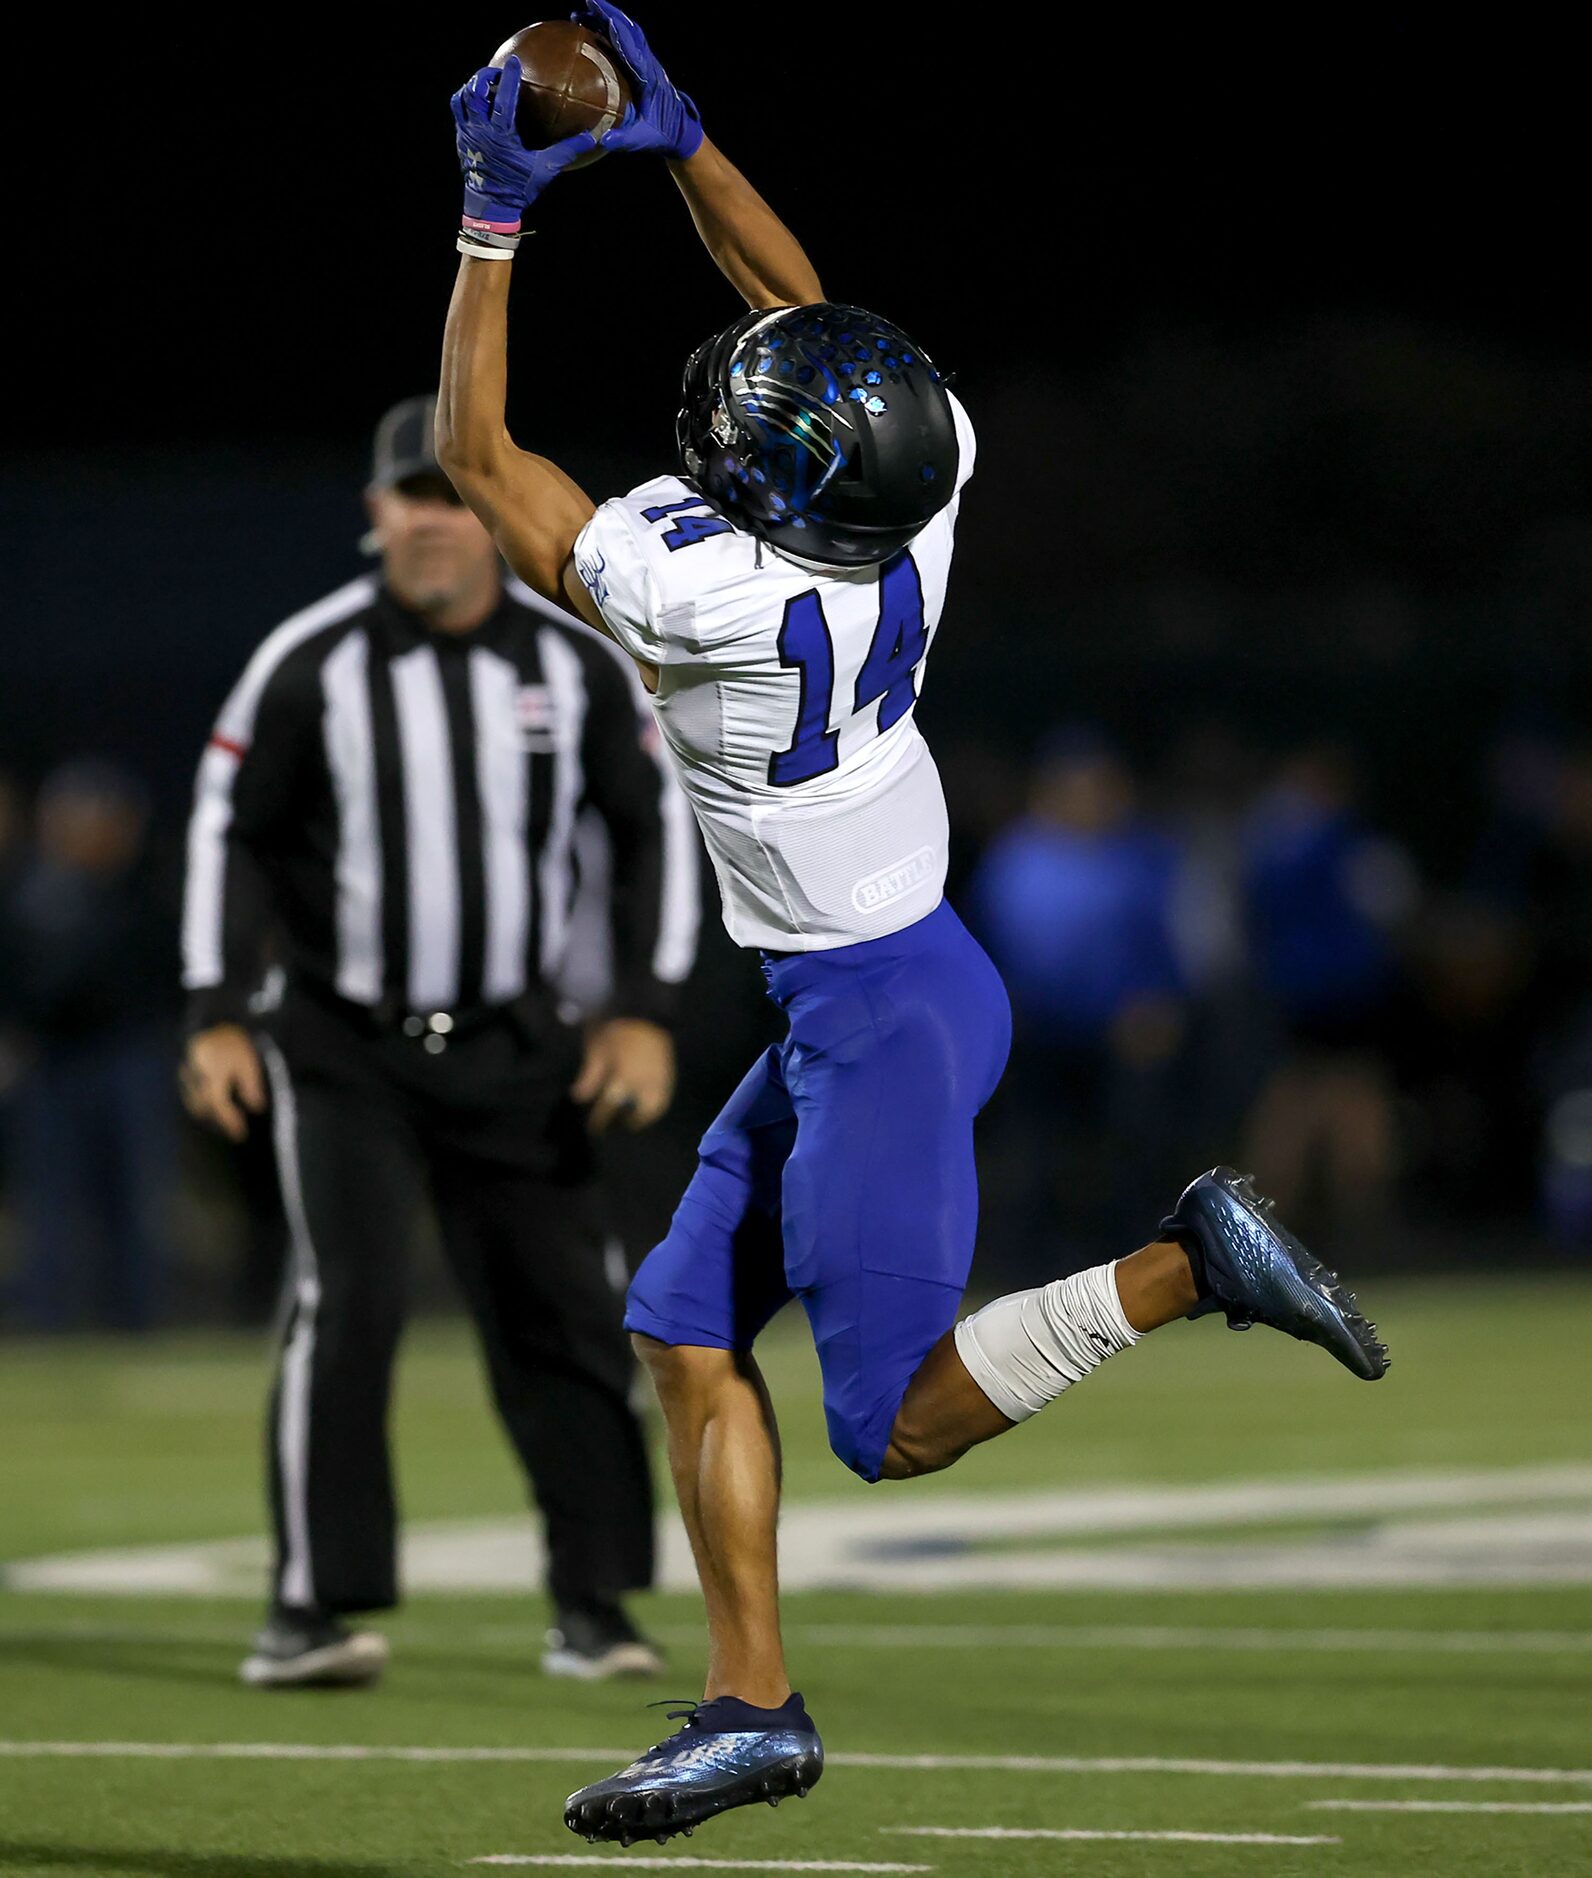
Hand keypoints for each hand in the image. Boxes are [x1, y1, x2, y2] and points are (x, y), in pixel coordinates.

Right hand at [180, 1024, 266, 1142]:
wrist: (211, 1018)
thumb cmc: (231, 1040)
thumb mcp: (247, 1061)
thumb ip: (251, 1086)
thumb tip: (256, 1108)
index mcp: (211, 1079)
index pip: (219, 1107)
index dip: (229, 1123)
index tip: (241, 1135)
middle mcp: (194, 1081)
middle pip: (204, 1108)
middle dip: (218, 1120)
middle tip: (233, 1128)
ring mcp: (185, 1075)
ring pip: (194, 1102)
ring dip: (208, 1113)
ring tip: (223, 1118)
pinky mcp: (183, 1069)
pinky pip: (189, 1092)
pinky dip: (200, 1101)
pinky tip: (210, 1101)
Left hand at [451, 57, 599, 228]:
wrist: (490, 209)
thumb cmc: (518, 189)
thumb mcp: (545, 170)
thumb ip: (567, 151)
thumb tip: (590, 137)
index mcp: (500, 135)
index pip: (502, 98)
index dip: (508, 77)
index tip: (513, 62)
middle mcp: (479, 130)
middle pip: (475, 91)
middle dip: (485, 76)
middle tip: (497, 72)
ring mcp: (466, 134)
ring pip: (462, 99)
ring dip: (472, 87)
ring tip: (485, 83)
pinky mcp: (460, 140)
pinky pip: (458, 112)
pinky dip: (465, 101)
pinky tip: (477, 102)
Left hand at [571, 1017, 675, 1131]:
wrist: (643, 1007)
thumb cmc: (614, 1027)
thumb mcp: (596, 1049)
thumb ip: (590, 1076)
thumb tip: (579, 1098)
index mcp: (623, 1078)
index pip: (609, 1107)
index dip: (600, 1121)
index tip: (593, 1129)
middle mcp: (645, 1083)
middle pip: (640, 1112)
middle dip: (630, 1121)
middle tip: (619, 1125)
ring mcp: (661, 1077)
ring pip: (657, 1106)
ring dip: (646, 1115)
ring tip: (635, 1117)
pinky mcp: (670, 1071)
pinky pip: (665, 1095)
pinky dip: (656, 1103)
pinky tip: (647, 1102)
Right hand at [572, 2, 703, 158]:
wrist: (681, 133)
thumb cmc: (663, 135)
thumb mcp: (643, 139)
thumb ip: (624, 140)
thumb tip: (603, 141)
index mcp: (650, 78)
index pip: (633, 49)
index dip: (619, 31)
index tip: (603, 17)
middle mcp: (649, 65)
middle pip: (629, 31)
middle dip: (609, 14)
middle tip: (587, 4)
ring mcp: (646, 62)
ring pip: (628, 32)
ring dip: (608, 19)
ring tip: (584, 12)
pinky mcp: (642, 65)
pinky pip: (625, 41)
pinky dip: (610, 30)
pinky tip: (592, 29)